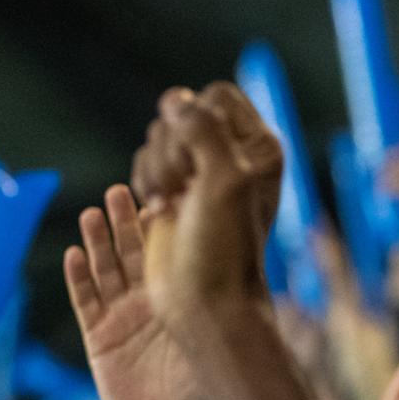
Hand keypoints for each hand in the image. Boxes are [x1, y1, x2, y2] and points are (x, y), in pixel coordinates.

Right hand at [66, 184, 211, 399]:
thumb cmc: (201, 394)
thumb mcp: (217, 349)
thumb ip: (228, 322)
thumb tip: (262, 293)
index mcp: (179, 299)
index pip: (167, 253)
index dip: (160, 225)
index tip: (161, 194)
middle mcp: (148, 302)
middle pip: (133, 253)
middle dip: (125, 222)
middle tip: (121, 190)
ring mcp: (121, 317)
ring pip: (106, 270)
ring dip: (99, 242)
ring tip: (94, 213)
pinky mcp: (99, 338)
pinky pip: (85, 302)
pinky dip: (79, 278)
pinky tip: (75, 254)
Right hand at [129, 83, 283, 334]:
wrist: (207, 303)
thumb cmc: (222, 249)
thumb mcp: (223, 183)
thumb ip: (204, 130)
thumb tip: (176, 99)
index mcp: (257, 149)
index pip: (215, 96)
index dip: (194, 120)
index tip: (197, 161)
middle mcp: (231, 159)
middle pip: (178, 116)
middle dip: (169, 152)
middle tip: (183, 191)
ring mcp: (199, 178)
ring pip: (155, 140)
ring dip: (152, 170)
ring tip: (170, 205)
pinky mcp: (172, 197)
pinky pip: (142, 165)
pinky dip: (141, 183)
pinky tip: (157, 209)